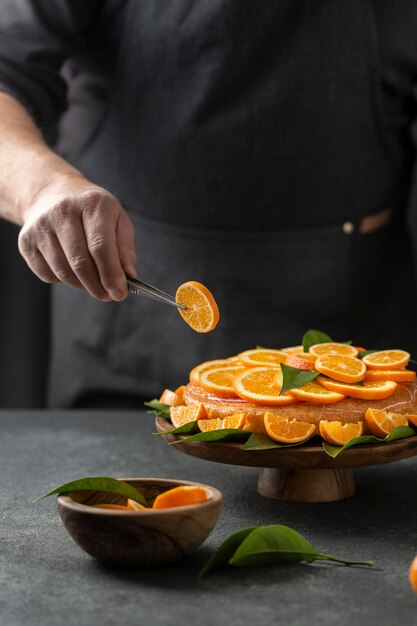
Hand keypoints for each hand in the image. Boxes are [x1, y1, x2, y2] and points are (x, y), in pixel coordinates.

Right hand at [18, 176, 136, 300]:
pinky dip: (63, 281)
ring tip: (93, 283)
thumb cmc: (91, 211)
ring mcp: (40, 227)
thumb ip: (125, 248)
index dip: (111, 274)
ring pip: (63, 272)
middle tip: (108, 295)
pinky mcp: (26, 241)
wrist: (53, 194)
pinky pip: (47, 274)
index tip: (120, 293)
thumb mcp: (117, 219)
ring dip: (82, 285)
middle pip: (80, 262)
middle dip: (97, 286)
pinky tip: (72, 271)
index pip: (100, 246)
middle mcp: (62, 212)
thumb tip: (128, 276)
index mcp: (91, 204)